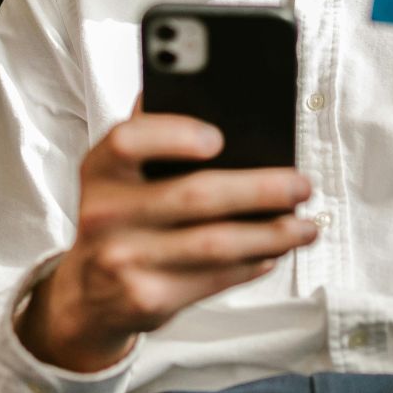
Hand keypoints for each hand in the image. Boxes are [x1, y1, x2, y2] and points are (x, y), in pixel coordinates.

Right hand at [16, 112, 316, 372]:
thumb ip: (153, 137)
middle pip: (193, 195)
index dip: (173, 135)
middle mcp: (104, 214)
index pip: (128, 141)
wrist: (87, 296)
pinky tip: (275, 252)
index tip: (219, 137)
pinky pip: (214, 279)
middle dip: (259, 189)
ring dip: (271, 234)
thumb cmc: (121, 219)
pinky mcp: (147, 299)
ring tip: (305, 226)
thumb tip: (212, 94)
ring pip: (214, 244)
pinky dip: (252, 264)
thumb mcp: (120, 177)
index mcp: (100, 171)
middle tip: (301, 185)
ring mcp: (123, 261)